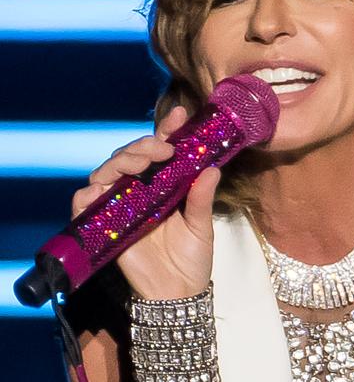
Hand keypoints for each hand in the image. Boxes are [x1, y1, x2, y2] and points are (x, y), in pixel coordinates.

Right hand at [71, 106, 221, 299]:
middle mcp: (140, 190)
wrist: (177, 293)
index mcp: (165, 184)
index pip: (162, 150)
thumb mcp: (201, 226)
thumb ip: (202, 197)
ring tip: (142, 164)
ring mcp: (120, 205)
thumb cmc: (191, 258)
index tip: (179, 115)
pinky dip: (88, 193)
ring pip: (107, 171)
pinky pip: (84, 203)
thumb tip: (213, 168)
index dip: (167, 131)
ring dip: (121, 161)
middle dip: (143, 144)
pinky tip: (103, 189)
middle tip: (162, 148)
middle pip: (131, 155)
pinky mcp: (104, 225)